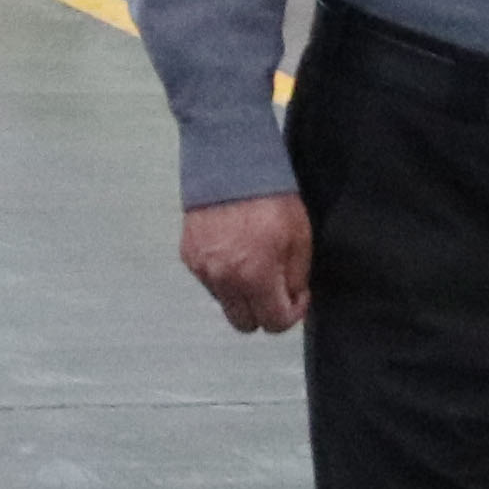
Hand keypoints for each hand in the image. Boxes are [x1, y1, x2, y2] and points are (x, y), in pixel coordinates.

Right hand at [181, 192, 313, 335]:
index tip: (298, 294)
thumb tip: (291, 296)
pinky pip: (209, 281)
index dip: (292, 314)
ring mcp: (202, 269)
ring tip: (252, 264)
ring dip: (241, 294)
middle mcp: (224, 281)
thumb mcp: (300, 237)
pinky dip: (223, 276)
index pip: (274, 323)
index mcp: (255, 278)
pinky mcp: (188, 256)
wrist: (229, 163)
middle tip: (275, 287)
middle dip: (263, 312)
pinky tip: (233, 251)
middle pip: (244, 324)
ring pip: (226, 303)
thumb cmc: (270, 197)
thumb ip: (296, 277)